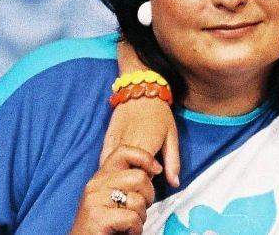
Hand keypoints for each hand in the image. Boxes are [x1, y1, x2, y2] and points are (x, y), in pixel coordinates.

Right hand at [70, 145, 160, 234]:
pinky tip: (127, 232)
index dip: (145, 157)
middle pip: (139, 177)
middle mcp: (95, 185)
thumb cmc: (104, 226)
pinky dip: (136, 229)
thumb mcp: (113, 198)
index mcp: (100, 177)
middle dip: (148, 196)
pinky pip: (132, 218)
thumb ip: (127, 182)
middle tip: (139, 210)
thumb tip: (153, 169)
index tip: (156, 170)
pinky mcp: (98, 218)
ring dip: (141, 217)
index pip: (123, 151)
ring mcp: (95, 200)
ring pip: (138, 199)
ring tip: (130, 224)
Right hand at [98, 41, 180, 186]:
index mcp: (145, 148)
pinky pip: (104, 160)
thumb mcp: (172, 136)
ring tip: (124, 184)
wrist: (140, 90)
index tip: (149, 188)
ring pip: (112, 170)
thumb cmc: (160, 113)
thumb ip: (173, 162)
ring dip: (118, 178)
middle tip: (138, 187)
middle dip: (131, 185)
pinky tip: (112, 175)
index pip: (142, 178)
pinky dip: (108, 169)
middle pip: (126, 176)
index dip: (146, 186)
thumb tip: (174, 183)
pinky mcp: (107, 139)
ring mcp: (114, 143)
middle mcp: (128, 147)